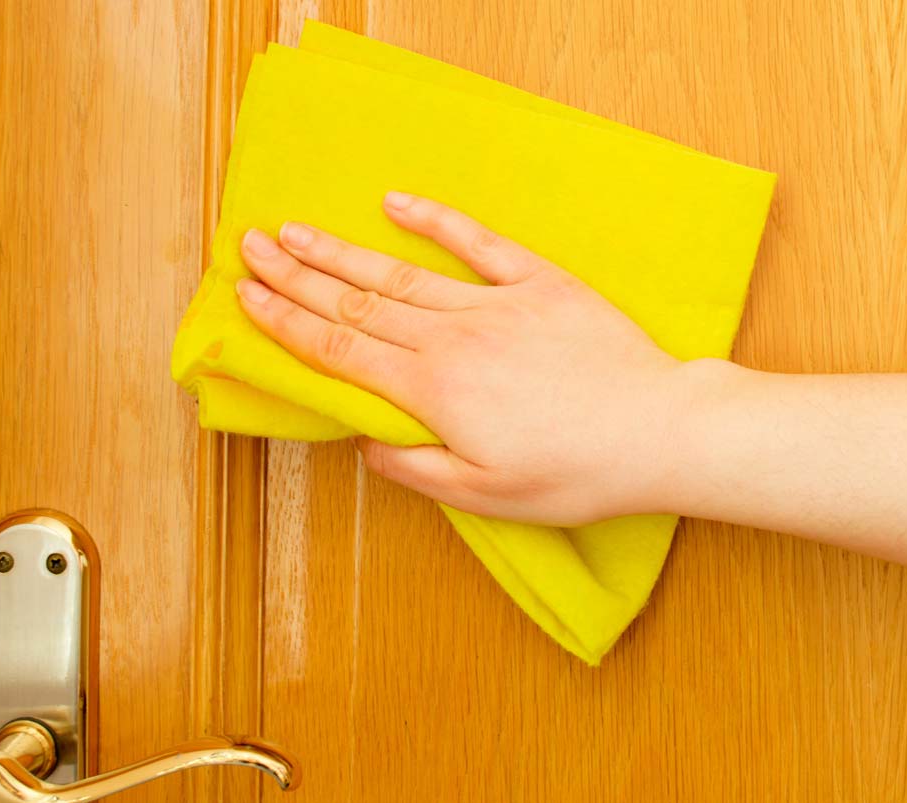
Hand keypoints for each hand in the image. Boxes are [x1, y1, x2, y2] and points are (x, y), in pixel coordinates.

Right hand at [236, 192, 712, 524]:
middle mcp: (453, 338)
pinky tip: (397, 202)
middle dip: (297, 276)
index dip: (288, 323)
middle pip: (357, 303)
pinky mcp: (541, 283)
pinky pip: (478, 243)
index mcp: (433, 391)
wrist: (658, 431)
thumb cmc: (576, 474)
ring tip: (296, 230)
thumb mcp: (488, 496)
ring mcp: (497, 304)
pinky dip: (435, 221)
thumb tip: (365, 446)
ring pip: (401, 273)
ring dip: (343, 251)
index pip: (341, 351)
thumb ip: (417, 470)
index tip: (247, 298)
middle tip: (249, 248)